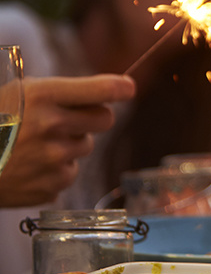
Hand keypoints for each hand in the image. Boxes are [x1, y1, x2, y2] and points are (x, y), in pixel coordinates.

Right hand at [0, 75, 135, 206]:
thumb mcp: (20, 93)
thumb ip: (62, 93)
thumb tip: (114, 90)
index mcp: (43, 96)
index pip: (101, 90)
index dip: (119, 88)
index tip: (128, 88)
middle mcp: (52, 126)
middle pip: (105, 119)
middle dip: (93, 117)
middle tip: (68, 119)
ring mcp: (53, 158)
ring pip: (86, 147)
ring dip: (69, 144)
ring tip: (34, 145)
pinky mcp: (52, 185)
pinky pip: (70, 173)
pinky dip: (56, 170)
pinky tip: (29, 166)